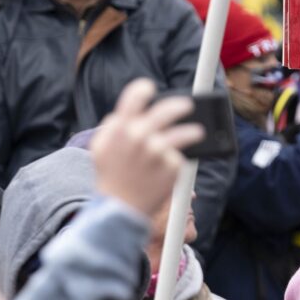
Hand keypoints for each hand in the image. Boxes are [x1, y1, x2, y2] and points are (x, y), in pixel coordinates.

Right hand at [90, 79, 203, 216]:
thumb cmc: (110, 178)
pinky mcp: (172, 166)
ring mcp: (158, 150)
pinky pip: (179, 157)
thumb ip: (113, 127)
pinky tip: (170, 168)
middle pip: (167, 110)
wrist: (119, 211)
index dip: (143, 89)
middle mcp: (140, 135)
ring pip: (184, 133)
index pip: (135, 96)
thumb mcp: (101, 149)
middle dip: (181, 105)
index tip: (150, 87)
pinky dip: (177, 161)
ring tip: (199, 132)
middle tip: (188, 106)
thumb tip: (123, 112)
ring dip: (194, 131)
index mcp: (120, 129)